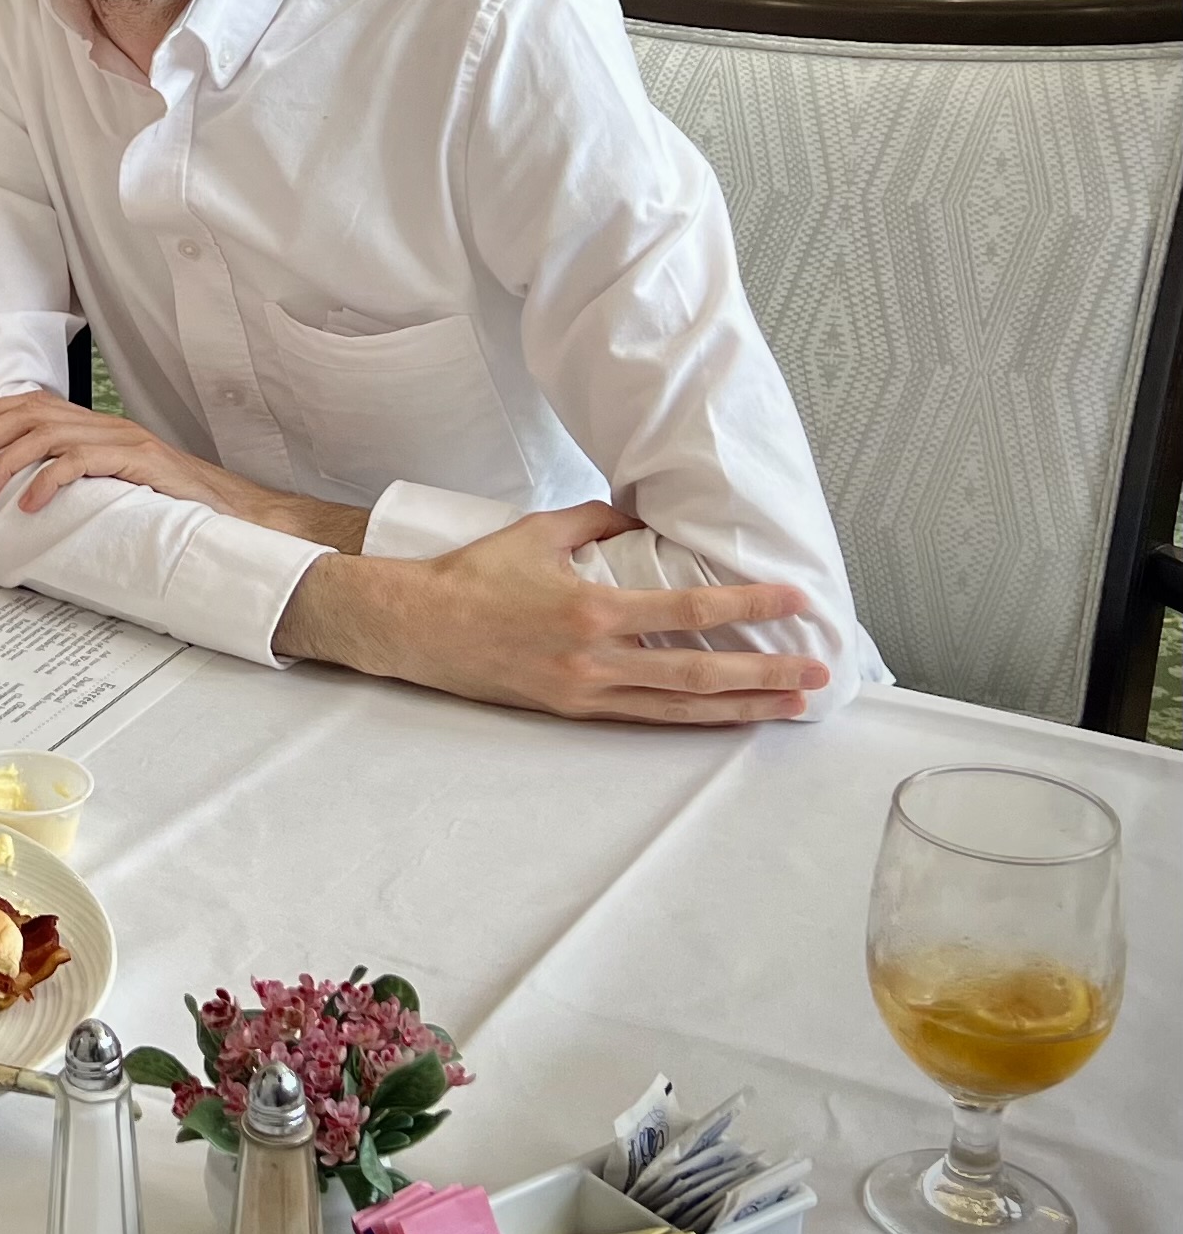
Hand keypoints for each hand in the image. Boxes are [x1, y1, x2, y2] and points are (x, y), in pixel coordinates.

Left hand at [0, 391, 220, 509]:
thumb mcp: (116, 482)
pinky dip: (48, 480)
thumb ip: (80, 474)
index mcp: (97, 426)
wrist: (233, 508)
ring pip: (47, 436)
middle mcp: (105, 425)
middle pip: (30, 415)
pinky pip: (81, 462)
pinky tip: (28, 503)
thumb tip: (30, 488)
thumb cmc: (173, 500)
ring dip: (5, 463)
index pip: (33, 404)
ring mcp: (122, 441)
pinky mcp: (137, 461)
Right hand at [277, 503, 829, 723]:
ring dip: (740, 707)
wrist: (418, 628)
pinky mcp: (571, 710)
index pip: (689, 609)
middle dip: (764, 673)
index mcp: (592, 608)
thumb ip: (596, 521)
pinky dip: (691, 718)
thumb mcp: (536, 532)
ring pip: (679, 708)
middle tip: (815, 671)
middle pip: (698, 673)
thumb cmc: (473, 576)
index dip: (747, 607)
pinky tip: (723, 716)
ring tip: (788, 705)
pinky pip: (644, 718)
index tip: (793, 602)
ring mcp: (585, 692)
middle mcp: (595, 658)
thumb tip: (643, 515)